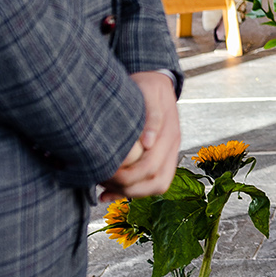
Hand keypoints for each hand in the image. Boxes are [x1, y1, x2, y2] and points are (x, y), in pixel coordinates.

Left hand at [101, 71, 180, 200]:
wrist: (155, 82)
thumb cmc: (147, 86)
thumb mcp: (148, 92)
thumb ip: (151, 115)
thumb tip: (149, 143)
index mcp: (170, 133)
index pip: (152, 166)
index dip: (129, 175)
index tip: (106, 171)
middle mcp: (173, 147)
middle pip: (156, 181)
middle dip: (127, 187)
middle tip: (102, 180)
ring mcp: (169, 154)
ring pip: (156, 186)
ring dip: (130, 192)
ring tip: (105, 188)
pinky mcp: (160, 158)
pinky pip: (151, 183)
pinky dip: (129, 192)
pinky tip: (107, 194)